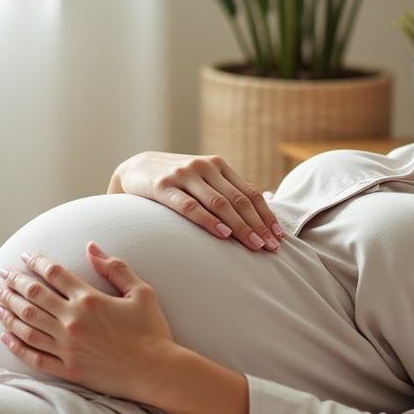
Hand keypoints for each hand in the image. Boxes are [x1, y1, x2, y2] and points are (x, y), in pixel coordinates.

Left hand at [0, 246, 178, 402]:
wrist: (158, 372)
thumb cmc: (153, 332)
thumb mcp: (141, 292)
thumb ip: (115, 268)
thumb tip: (91, 247)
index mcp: (89, 299)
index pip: (53, 273)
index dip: (36, 261)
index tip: (24, 256)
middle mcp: (72, 321)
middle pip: (33, 296)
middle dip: (13, 283)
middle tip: (1, 276)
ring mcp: (67, 347)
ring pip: (26, 324)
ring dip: (8, 310)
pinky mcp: (68, 369)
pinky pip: (33, 356)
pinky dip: (16, 344)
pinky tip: (5, 335)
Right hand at [107, 152, 283, 251]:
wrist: (134, 168)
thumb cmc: (175, 181)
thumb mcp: (202, 180)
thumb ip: (224, 192)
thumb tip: (257, 221)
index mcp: (218, 165)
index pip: (249, 193)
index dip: (266, 216)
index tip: (278, 237)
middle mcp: (204, 167)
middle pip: (238, 200)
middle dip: (257, 225)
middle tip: (270, 247)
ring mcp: (183, 175)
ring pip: (219, 203)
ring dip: (239, 226)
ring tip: (253, 245)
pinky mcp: (163, 187)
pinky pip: (190, 206)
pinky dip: (208, 220)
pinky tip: (222, 234)